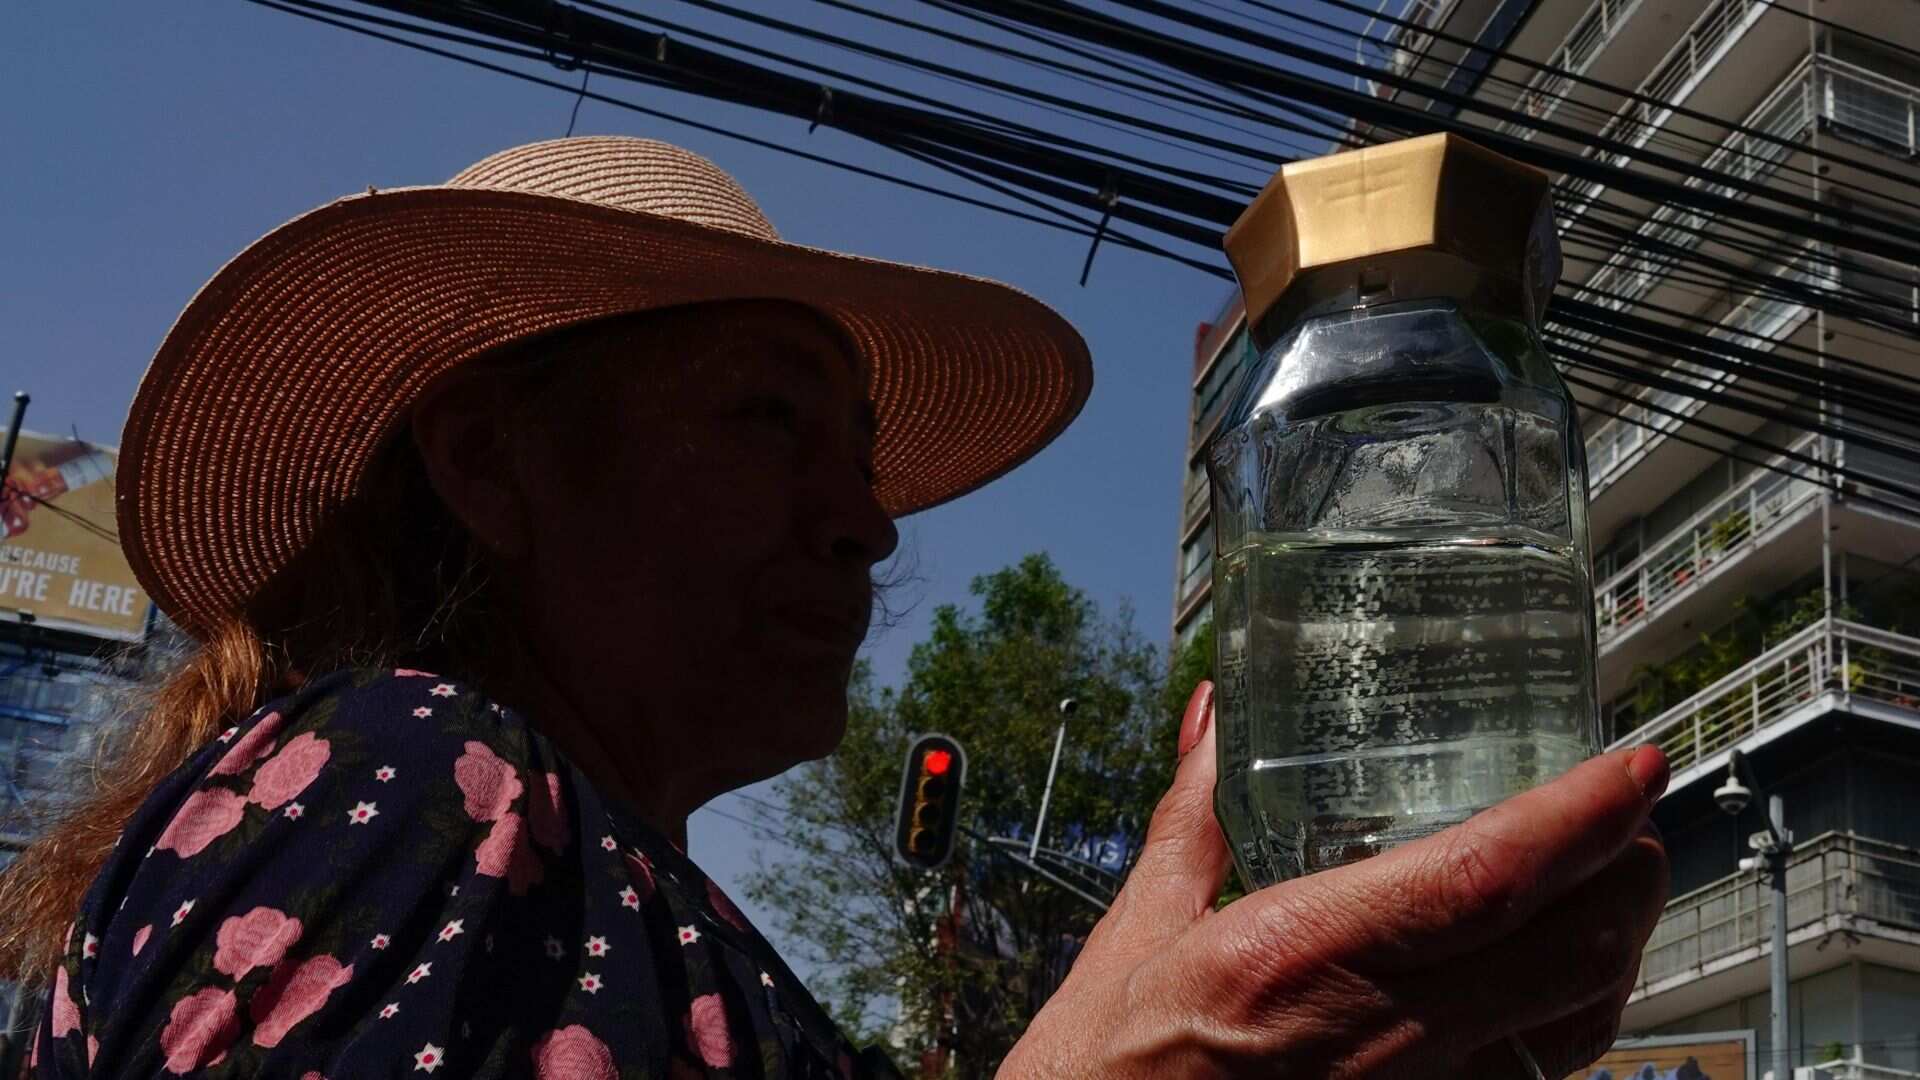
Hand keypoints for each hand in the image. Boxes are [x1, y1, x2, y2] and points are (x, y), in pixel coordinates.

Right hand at [1000, 682, 1669, 1078]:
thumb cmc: (1102, 1072)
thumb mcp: (1137, 931)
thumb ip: (1195, 816)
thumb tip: (1215, 717)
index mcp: (1295, 957)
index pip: (1481, 880)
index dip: (1577, 818)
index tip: (1631, 764)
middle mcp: (1373, 1037)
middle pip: (1569, 953)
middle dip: (1628, 874)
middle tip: (1632, 812)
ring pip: (1576, 1027)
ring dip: (1615, 945)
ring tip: (1610, 880)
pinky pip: (1533, 1078)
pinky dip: (1570, 1017)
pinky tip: (1554, 976)